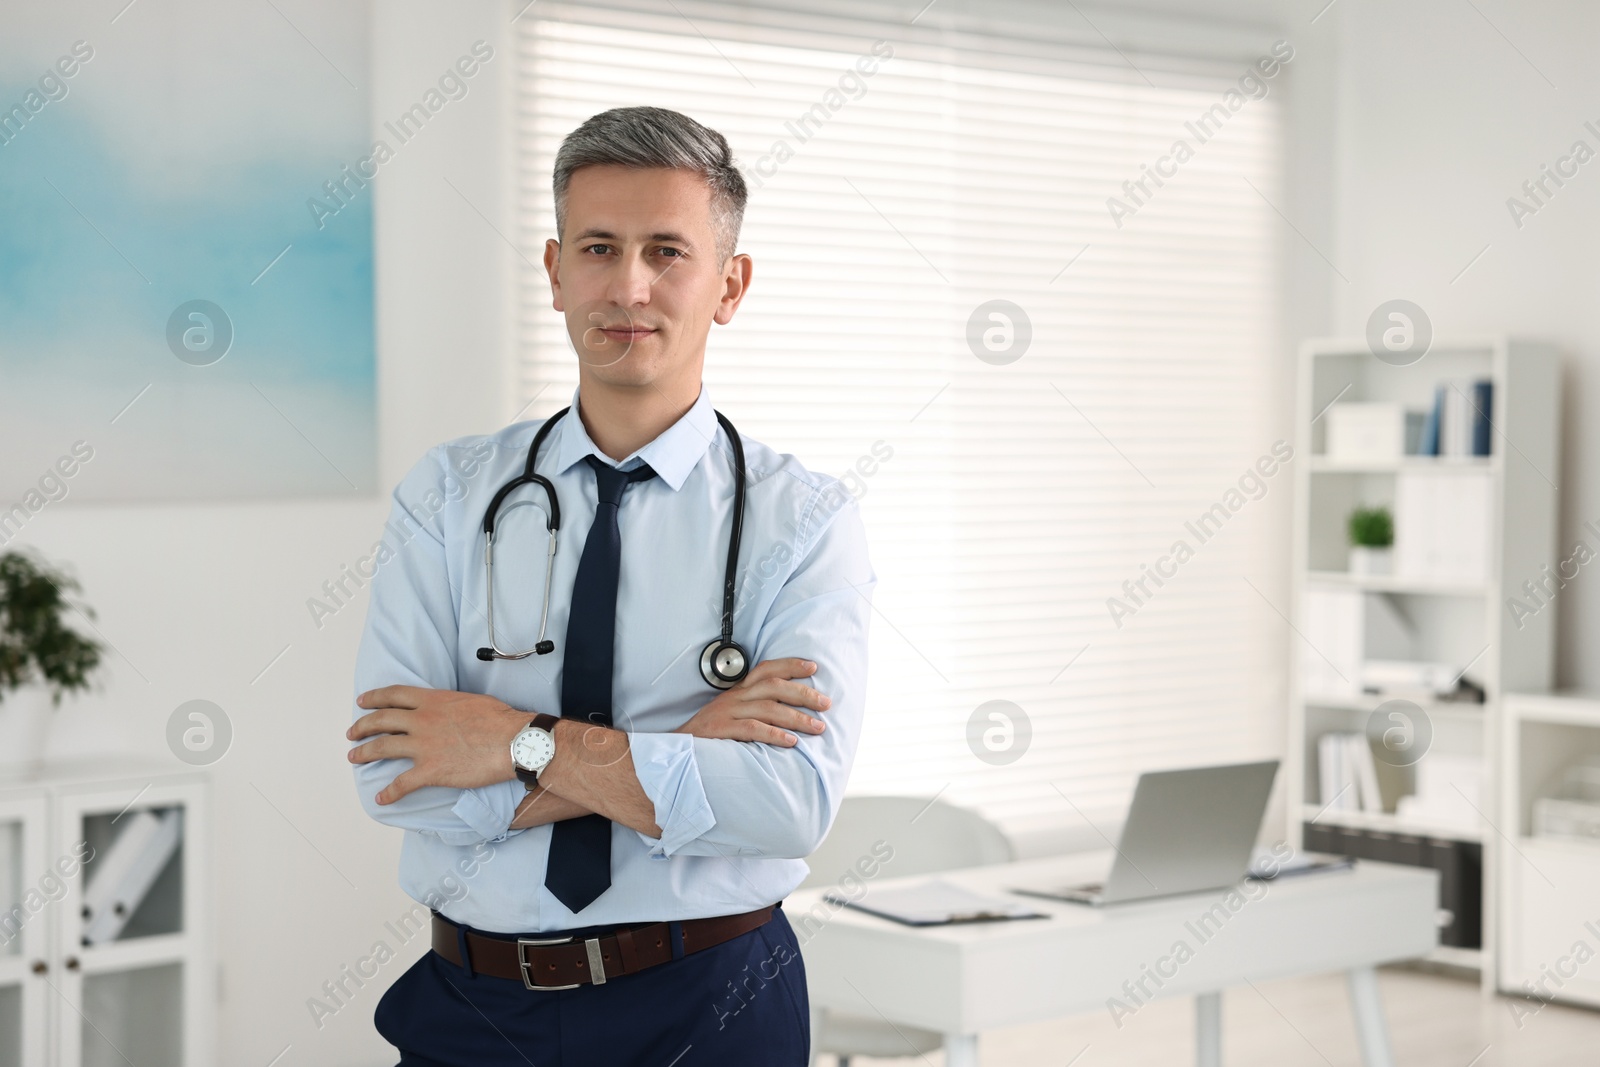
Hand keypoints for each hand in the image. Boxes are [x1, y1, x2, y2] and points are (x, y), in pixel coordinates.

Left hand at [347, 686, 527, 803]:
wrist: (513, 742)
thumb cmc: (500, 720)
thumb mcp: (470, 700)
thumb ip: (449, 705)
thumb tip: (446, 711)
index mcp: (432, 701)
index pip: (394, 695)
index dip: (374, 698)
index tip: (362, 702)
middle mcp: (422, 721)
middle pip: (380, 720)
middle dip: (362, 726)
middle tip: (352, 733)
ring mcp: (423, 746)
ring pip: (382, 748)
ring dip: (364, 753)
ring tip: (354, 758)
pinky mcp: (430, 771)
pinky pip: (401, 784)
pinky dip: (388, 792)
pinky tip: (381, 798)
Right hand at [673, 658, 830, 746]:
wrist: (678, 748)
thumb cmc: (710, 734)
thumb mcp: (732, 713)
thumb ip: (756, 709)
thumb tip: (790, 712)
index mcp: (738, 690)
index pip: (766, 669)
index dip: (790, 665)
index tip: (813, 668)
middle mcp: (734, 697)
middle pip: (773, 686)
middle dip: (803, 693)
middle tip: (826, 704)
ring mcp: (727, 712)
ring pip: (768, 708)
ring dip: (797, 717)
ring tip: (817, 727)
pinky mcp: (721, 730)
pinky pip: (752, 729)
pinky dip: (774, 734)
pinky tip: (791, 741)